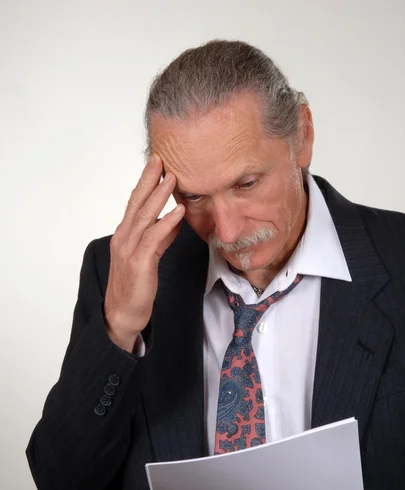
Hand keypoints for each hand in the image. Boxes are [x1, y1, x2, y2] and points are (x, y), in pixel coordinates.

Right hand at [104, 154, 184, 351]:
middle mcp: (124, 238)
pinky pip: (153, 239)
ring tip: (172, 179)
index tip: (157, 163)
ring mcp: (129, 250)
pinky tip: (178, 212)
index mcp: (124, 234)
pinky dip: (166, 224)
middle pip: (136, 203)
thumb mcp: (149, 256)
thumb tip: (175, 220)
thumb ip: (160, 238)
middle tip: (161, 159)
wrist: (123, 313)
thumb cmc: (136, 285)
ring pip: (144, 217)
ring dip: (159, 196)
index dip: (145, 182)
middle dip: (149, 179)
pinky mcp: (139, 263)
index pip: (134, 202)